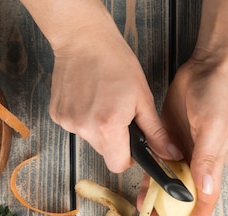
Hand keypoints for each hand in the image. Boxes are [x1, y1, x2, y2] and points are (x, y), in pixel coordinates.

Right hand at [47, 29, 173, 172]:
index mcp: (108, 126)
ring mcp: (68, 122)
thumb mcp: (143, 99)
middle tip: (120, 113)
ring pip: (91, 140)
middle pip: (105, 153)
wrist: (84, 39)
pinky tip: (89, 98)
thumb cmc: (116, 63)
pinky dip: (85, 119)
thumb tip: (170, 154)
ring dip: (100, 129)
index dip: (129, 157)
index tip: (133, 143)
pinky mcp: (57, 114)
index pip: (119, 165)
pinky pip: (77, 127)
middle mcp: (84, 128)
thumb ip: (156, 132)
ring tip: (105, 101)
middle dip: (116, 140)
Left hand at [154, 56, 227, 215]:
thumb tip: (204, 190)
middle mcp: (198, 163)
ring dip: (160, 205)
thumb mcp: (212, 127)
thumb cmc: (216, 96)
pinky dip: (150, 182)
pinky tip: (140, 193)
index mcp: (212, 164)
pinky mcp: (169, 141)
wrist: (207, 69)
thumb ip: (206, 159)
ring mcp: (183, 153)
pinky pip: (158, 167)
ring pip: (170, 187)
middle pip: (187, 200)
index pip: (205, 201)